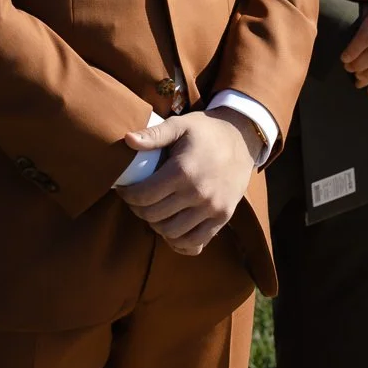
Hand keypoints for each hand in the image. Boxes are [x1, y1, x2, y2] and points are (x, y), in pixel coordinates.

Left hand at [116, 110, 257, 255]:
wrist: (243, 140)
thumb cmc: (205, 131)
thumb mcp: (179, 126)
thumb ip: (153, 135)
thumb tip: (127, 140)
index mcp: (182, 171)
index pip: (144, 196)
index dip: (128, 196)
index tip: (124, 190)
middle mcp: (197, 193)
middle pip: (154, 216)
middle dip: (138, 210)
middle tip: (136, 200)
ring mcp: (212, 208)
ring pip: (171, 232)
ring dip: (156, 225)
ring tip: (153, 211)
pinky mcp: (223, 218)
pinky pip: (196, 242)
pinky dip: (179, 241)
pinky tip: (171, 228)